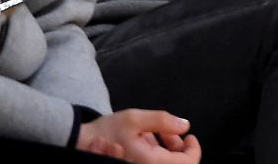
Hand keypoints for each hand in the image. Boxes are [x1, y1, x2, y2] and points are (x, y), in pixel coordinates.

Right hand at [78, 110, 200, 163]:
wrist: (83, 145)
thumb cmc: (107, 132)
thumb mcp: (134, 119)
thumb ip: (161, 121)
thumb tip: (185, 125)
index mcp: (151, 163)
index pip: (187, 163)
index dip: (193, 150)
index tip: (190, 136)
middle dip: (180, 148)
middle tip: (171, 131)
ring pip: (167, 163)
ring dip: (169, 149)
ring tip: (159, 133)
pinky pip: (156, 163)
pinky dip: (158, 153)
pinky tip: (149, 140)